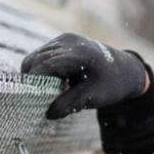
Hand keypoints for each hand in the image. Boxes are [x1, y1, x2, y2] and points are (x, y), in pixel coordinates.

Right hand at [21, 33, 148, 118]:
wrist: (125, 70)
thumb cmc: (111, 85)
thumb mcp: (94, 97)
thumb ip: (70, 104)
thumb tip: (48, 114)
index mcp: (79, 54)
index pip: (45, 65)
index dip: (33, 81)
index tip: (28, 98)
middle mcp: (69, 41)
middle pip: (36, 59)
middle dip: (32, 79)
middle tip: (34, 99)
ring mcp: (65, 39)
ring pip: (36, 56)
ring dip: (35, 74)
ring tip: (46, 90)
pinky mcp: (62, 41)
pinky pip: (42, 55)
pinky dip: (41, 68)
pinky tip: (53, 81)